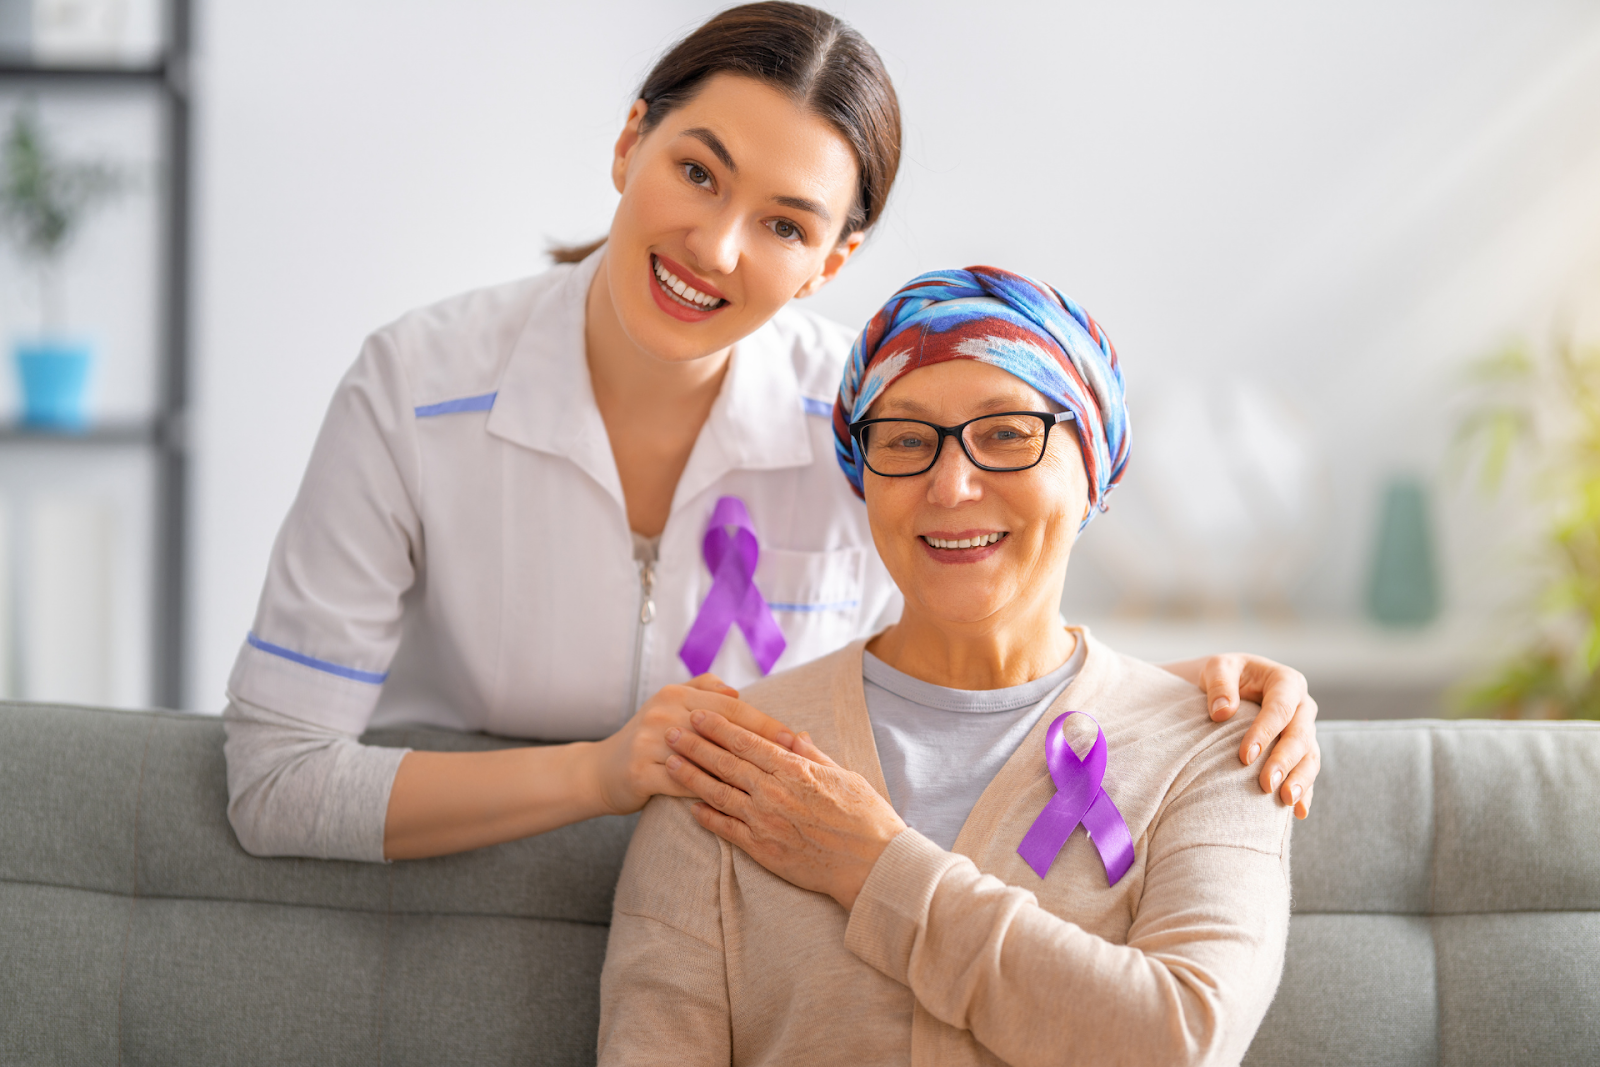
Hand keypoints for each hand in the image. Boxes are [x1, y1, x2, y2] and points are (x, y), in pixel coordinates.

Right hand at [587, 676, 804, 816]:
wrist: (601, 771)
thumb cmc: (648, 741)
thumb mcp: (670, 706)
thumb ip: (702, 691)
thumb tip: (737, 691)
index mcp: (676, 695)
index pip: (730, 706)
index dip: (763, 721)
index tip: (793, 736)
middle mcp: (663, 713)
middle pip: (722, 728)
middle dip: (761, 744)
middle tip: (793, 759)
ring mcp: (649, 742)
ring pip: (705, 758)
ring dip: (740, 770)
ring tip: (772, 783)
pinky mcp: (640, 771)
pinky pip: (684, 783)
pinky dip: (710, 792)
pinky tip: (736, 803)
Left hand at [665, 708, 905, 910]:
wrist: (871, 865)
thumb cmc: (865, 818)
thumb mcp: (844, 775)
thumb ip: (813, 755)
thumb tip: (793, 734)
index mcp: (794, 770)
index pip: (747, 742)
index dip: (719, 727)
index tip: (698, 714)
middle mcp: (774, 792)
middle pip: (725, 763)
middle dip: (695, 744)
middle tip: (671, 731)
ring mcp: (765, 822)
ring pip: (718, 793)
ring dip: (690, 776)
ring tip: (669, 762)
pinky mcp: (762, 849)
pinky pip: (726, 830)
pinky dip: (706, 817)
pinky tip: (690, 806)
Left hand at [1199, 653, 1320, 819]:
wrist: (1233, 686)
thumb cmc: (1225, 676)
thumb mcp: (1218, 668)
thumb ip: (1220, 684)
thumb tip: (1221, 712)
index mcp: (1286, 682)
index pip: (1280, 709)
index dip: (1265, 733)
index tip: (1244, 757)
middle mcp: (1303, 707)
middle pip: (1300, 736)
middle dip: (1284, 762)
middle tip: (1266, 785)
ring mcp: (1305, 730)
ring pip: (1310, 757)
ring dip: (1300, 781)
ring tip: (1285, 801)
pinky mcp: (1302, 751)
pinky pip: (1307, 772)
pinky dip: (1305, 792)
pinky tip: (1298, 813)